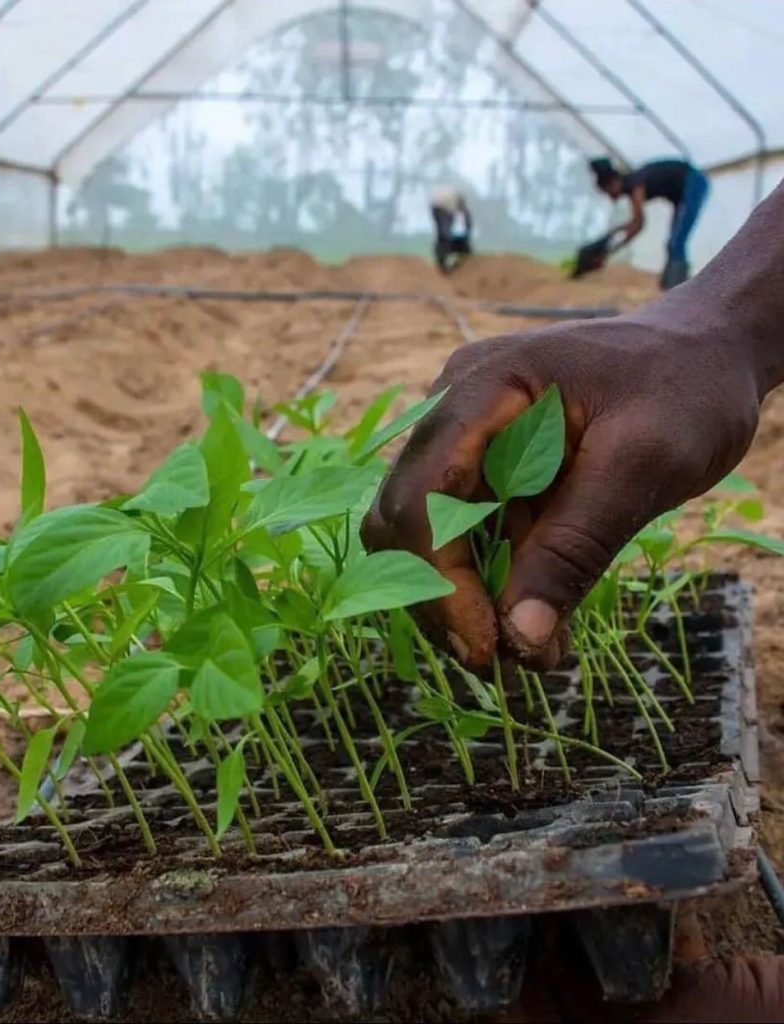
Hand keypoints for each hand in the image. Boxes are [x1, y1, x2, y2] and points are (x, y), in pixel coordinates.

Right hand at [361, 310, 759, 669]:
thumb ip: (577, 546)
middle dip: (440, 596)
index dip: (439, 581)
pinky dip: (488, 581)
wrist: (703, 349)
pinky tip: (533, 617)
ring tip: (527, 646)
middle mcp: (452, 408)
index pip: (423, 496)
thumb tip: (518, 637)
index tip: (484, 648)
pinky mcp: (481, 462)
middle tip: (496, 658)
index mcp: (481, 388)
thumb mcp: (646, 463)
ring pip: (425, 533)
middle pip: (405, 519)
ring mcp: (462, 434)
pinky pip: (465, 530)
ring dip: (462, 598)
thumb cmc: (685, 389)